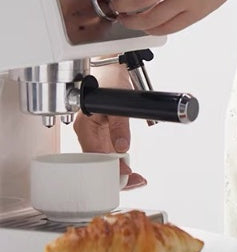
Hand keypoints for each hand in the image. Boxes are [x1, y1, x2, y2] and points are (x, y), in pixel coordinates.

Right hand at [73, 64, 146, 189]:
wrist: (114, 69)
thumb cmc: (112, 80)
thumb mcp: (119, 102)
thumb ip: (119, 125)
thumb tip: (121, 147)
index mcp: (84, 126)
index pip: (94, 156)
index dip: (110, 168)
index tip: (125, 175)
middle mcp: (87, 133)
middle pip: (98, 163)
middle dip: (115, 176)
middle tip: (135, 182)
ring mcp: (94, 136)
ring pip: (104, 161)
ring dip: (118, 172)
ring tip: (136, 180)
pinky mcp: (103, 136)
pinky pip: (109, 154)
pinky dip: (120, 163)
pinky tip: (130, 170)